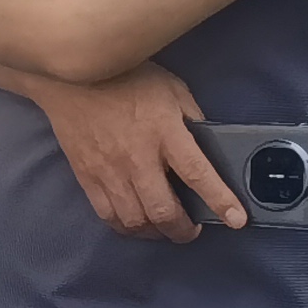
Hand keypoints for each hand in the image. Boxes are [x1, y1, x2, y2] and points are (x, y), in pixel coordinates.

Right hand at [31, 63, 244, 242]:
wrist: (71, 75)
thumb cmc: (126, 76)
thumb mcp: (172, 89)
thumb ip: (191, 119)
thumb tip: (206, 147)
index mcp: (164, 132)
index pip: (197, 174)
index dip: (220, 200)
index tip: (236, 219)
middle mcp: (137, 157)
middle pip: (163, 210)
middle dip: (182, 230)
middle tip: (191, 229)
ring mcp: (109, 170)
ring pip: (135, 220)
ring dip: (154, 232)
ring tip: (163, 228)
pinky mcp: (87, 176)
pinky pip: (107, 214)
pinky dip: (125, 226)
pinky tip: (135, 223)